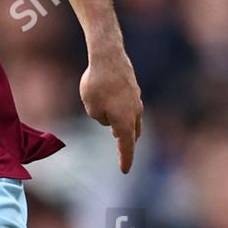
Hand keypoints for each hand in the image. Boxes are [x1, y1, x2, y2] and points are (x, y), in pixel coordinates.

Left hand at [79, 48, 142, 173]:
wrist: (108, 56)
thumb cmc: (97, 84)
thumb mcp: (91, 108)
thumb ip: (100, 118)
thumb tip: (108, 116)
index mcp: (125, 121)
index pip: (127, 146)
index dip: (126, 160)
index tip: (125, 171)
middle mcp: (135, 112)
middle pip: (132, 134)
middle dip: (128, 145)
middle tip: (125, 156)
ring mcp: (136, 99)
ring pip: (133, 119)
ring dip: (127, 128)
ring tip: (120, 135)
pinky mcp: (133, 88)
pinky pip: (129, 105)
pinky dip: (124, 112)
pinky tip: (117, 110)